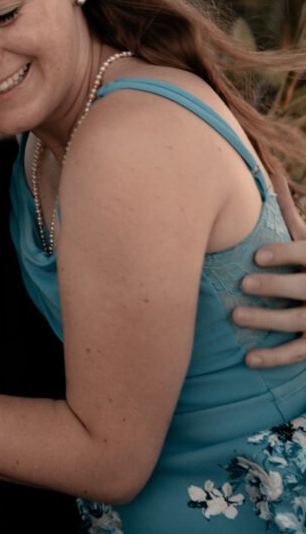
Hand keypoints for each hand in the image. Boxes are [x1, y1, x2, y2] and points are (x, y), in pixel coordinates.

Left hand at [233, 172, 305, 367]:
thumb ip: (289, 212)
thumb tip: (272, 173)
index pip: (304, 254)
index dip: (283, 254)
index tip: (256, 256)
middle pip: (302, 288)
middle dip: (274, 286)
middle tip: (243, 284)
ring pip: (297, 321)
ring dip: (266, 321)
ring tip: (235, 316)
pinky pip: (297, 353)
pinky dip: (274, 358)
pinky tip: (248, 360)